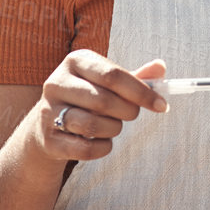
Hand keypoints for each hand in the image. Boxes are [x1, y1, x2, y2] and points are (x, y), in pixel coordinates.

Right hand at [30, 49, 167, 162]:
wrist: (47, 123)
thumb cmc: (87, 97)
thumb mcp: (108, 81)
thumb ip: (136, 76)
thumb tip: (161, 67)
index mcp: (76, 61)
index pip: (113, 75)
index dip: (142, 92)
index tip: (162, 106)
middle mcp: (56, 82)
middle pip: (104, 100)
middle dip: (128, 111)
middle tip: (132, 114)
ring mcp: (48, 111)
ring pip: (92, 125)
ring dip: (114, 129)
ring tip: (114, 126)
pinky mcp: (47, 139)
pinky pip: (85, 149)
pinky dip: (103, 148)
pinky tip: (103, 142)